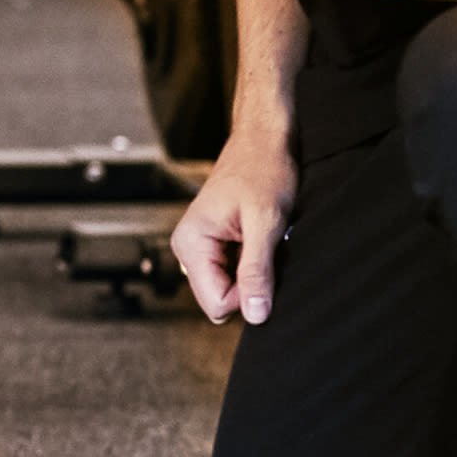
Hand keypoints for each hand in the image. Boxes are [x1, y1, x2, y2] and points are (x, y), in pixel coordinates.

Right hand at [171, 130, 295, 324]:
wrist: (263, 140)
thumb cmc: (263, 170)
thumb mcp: (265, 223)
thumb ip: (257, 271)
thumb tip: (255, 315)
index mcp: (190, 243)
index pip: (217, 304)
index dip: (250, 295)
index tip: (267, 265)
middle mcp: (188, 248)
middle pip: (222, 299)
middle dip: (252, 284)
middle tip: (268, 248)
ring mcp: (201, 247)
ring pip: (231, 288)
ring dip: (255, 271)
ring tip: (264, 239)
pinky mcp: (215, 244)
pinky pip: (235, 273)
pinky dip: (254, 262)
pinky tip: (261, 238)